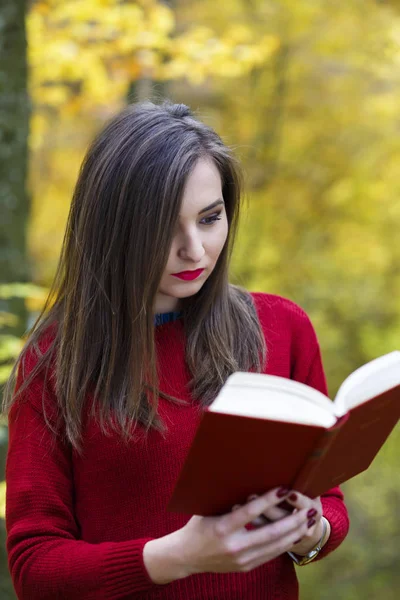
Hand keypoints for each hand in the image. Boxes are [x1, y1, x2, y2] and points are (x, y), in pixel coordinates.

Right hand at [143, 487, 317, 583]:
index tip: (284, 489)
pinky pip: (270, 555)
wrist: (186, 557)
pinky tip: (296, 534)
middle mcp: (234, 546)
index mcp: (222, 528)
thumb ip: (227, 498)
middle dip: (293, 520)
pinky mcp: (245, 567)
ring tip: (309, 521)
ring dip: (295, 533)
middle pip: (271, 533)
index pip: (251, 512)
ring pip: (275, 546)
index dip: (269, 500)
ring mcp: (241, 560)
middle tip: (308, 508)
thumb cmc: (197, 525)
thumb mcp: (208, 508)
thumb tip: (245, 477)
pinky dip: (285, 544)